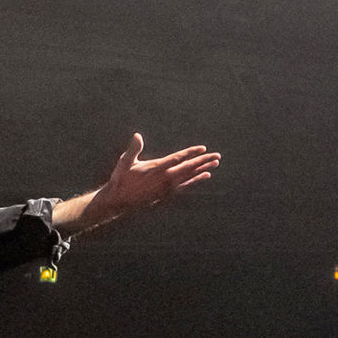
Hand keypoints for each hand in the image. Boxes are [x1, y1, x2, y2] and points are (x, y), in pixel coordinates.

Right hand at [74, 133, 220, 230]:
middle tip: (217, 156)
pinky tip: (206, 175)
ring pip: (190, 177)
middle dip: (203, 161)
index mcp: (156, 168)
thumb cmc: (121, 179)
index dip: (191, 153)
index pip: (178, 159)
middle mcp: (165, 179)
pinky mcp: (167, 194)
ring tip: (215, 163)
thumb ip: (133, 149)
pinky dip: (196, 180)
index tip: (203, 148)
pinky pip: (186, 186)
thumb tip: (137, 135)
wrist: (120, 201)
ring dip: (203, 169)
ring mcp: (167, 188)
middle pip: (189, 168)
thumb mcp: (125, 162)